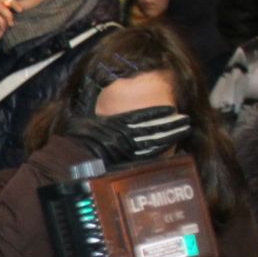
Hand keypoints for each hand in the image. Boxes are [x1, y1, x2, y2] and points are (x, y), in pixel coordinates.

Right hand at [64, 106, 191, 164]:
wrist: (71, 162)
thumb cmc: (74, 140)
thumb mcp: (81, 119)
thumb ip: (96, 107)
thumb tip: (103, 94)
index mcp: (115, 123)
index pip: (142, 117)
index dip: (158, 112)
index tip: (172, 109)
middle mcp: (124, 136)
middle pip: (153, 129)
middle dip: (171, 124)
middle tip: (186, 119)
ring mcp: (127, 150)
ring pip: (155, 141)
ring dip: (171, 135)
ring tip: (184, 129)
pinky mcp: (127, 162)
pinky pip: (147, 155)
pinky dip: (161, 150)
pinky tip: (171, 145)